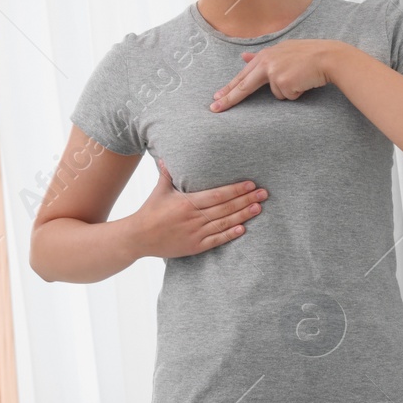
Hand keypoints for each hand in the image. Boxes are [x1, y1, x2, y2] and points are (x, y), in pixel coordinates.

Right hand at [132, 158, 267, 258]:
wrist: (137, 238)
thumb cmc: (150, 211)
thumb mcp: (159, 190)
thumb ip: (167, 174)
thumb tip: (165, 156)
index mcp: (187, 202)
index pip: (218, 195)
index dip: (236, 189)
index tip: (250, 184)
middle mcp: (193, 218)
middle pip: (226, 208)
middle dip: (246, 200)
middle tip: (264, 193)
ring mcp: (195, 233)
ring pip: (224, 223)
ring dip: (244, 215)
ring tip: (259, 208)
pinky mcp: (195, 246)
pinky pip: (216, 240)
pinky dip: (230, 234)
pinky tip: (243, 229)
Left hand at [210, 39, 341, 109]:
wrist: (328, 57)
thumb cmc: (309, 55)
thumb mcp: (284, 51)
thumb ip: (262, 57)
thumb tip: (243, 56)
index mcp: (266, 55)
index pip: (243, 75)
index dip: (229, 87)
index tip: (216, 97)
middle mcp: (267, 63)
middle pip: (244, 85)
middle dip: (228, 98)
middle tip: (214, 109)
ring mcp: (275, 73)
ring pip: (276, 94)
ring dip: (289, 91)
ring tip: (301, 78)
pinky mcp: (284, 82)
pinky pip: (288, 96)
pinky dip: (297, 93)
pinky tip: (304, 82)